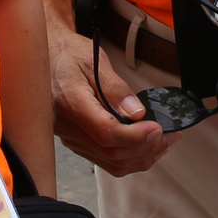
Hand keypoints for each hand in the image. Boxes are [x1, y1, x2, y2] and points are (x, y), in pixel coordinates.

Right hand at [47, 27, 174, 176]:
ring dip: (142, 157)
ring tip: (164, 143)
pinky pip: (105, 161)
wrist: (48, 58)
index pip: (105, 132)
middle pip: (111, 152)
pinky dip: (130, 159)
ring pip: (111, 162)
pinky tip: (146, 149)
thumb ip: (115, 88)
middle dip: (145, 147)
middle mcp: (66, 126)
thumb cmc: (69, 55)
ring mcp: (70, 137)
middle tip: (168, 135)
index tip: (157, 128)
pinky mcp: (76, 142)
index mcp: (69, 101)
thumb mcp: (94, 59)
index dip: (135, 136)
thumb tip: (136, 113)